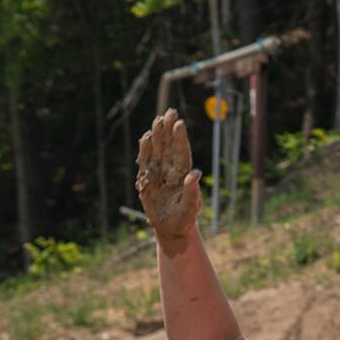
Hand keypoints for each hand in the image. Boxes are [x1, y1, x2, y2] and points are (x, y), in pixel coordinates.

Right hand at [135, 108, 202, 245]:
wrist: (170, 228)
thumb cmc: (184, 218)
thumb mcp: (190, 208)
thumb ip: (192, 192)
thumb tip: (195, 174)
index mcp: (183, 175)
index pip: (181, 153)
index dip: (180, 139)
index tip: (179, 124)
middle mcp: (171, 170)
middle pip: (169, 146)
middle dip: (169, 130)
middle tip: (169, 112)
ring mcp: (159, 173)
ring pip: (158, 150)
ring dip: (157, 135)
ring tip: (157, 120)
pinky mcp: (147, 179)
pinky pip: (145, 161)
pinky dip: (145, 150)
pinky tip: (145, 137)